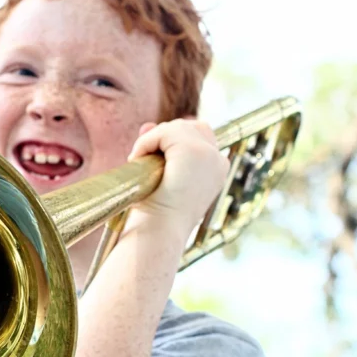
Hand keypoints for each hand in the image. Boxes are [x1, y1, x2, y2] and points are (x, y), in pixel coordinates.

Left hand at [126, 117, 229, 233]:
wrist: (159, 231)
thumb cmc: (158, 213)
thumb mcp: (163, 176)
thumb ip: (161, 149)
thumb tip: (148, 125)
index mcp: (216, 169)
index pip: (200, 135)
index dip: (174, 139)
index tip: (153, 155)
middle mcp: (218, 160)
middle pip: (189, 126)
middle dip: (162, 137)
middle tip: (143, 158)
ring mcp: (207, 153)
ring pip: (174, 128)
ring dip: (152, 141)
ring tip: (140, 163)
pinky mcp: (192, 150)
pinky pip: (163, 132)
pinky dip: (146, 142)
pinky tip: (138, 159)